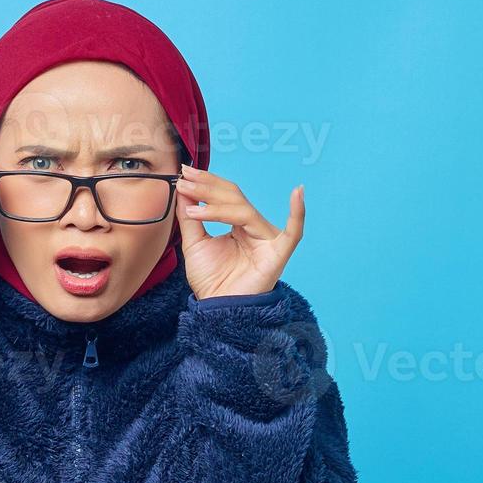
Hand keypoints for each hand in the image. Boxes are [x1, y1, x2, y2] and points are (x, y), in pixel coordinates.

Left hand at [174, 163, 304, 299]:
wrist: (218, 310)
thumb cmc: (212, 280)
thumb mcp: (194, 244)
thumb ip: (190, 218)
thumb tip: (184, 189)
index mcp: (238, 224)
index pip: (225, 196)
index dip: (207, 182)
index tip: (185, 172)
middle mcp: (255, 228)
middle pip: (235, 198)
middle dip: (208, 186)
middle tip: (185, 178)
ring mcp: (267, 239)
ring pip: (245, 212)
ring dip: (216, 203)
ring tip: (191, 199)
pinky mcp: (278, 254)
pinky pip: (293, 233)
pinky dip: (298, 214)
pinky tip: (298, 193)